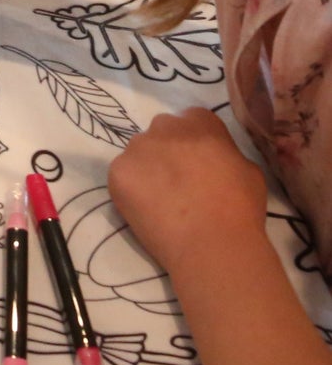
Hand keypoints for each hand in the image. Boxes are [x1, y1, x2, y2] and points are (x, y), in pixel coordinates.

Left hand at [108, 106, 270, 273]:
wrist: (212, 243)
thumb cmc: (239, 208)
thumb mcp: (248, 170)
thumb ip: (225, 153)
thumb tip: (213, 157)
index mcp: (199, 122)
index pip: (191, 121)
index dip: (195, 143)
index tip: (199, 164)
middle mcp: (163, 126)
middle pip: (162, 132)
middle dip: (168, 151)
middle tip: (179, 182)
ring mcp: (136, 147)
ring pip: (139, 153)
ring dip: (148, 169)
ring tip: (163, 200)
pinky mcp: (116, 171)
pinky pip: (122, 175)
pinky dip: (132, 189)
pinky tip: (148, 209)